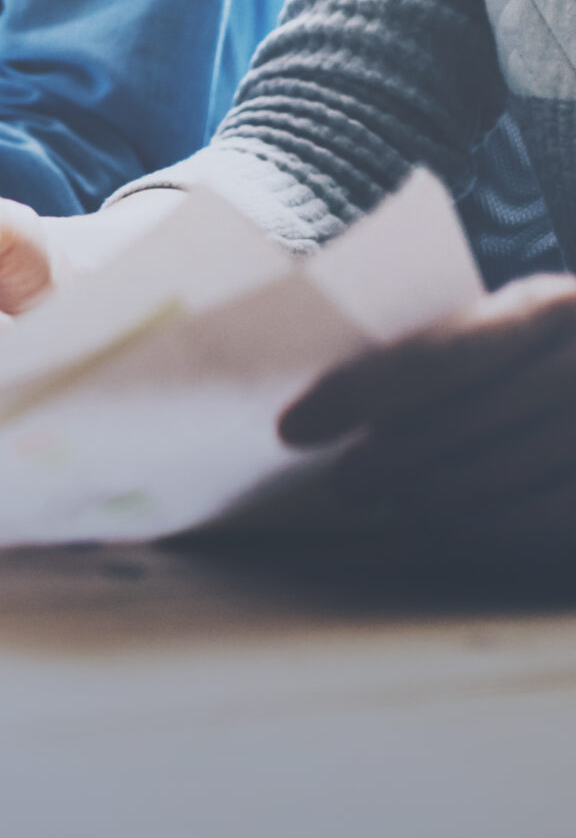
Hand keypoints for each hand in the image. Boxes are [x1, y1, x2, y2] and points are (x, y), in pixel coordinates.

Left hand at [281, 274, 575, 563]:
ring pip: (493, 480)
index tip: (296, 427)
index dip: (357, 395)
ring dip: (424, 503)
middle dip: (384, 461)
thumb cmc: (546, 371)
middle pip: (459, 423)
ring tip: (390, 506)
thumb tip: (323, 412)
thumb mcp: (515, 336)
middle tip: (345, 484)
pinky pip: (540, 525)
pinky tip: (435, 537)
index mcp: (548, 307)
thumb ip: (445, 362)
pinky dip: (476, 536)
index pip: (437, 357)